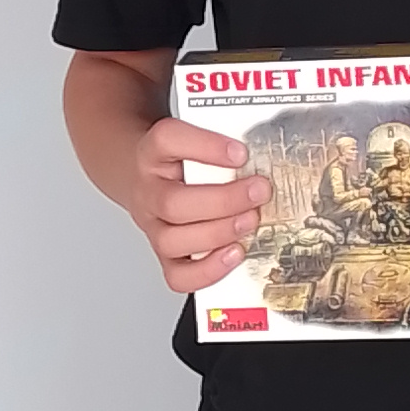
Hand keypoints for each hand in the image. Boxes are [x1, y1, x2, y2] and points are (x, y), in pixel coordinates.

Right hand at [129, 116, 270, 294]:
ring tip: (250, 221)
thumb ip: (222, 138)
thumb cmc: (176, 158)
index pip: (168, 140)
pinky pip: (178, 274)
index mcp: (154, 152)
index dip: (205, 147)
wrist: (145, 175)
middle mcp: (149, 190)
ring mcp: (154, 226)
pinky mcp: (165, 253)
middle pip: (172, 203)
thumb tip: (264, 149)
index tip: (240, 152)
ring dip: (218, 234)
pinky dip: (208, 270)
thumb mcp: (193, 136)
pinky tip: (234, 253)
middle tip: (259, 191)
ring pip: (172, 240)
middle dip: (223, 201)